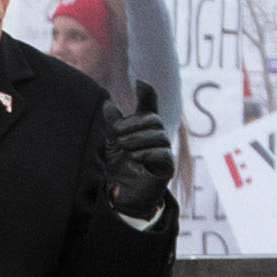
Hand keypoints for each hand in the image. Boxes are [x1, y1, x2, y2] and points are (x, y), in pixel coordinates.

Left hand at [93, 83, 173, 218]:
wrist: (121, 194)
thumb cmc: (119, 166)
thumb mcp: (112, 142)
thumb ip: (114, 124)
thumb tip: (108, 103)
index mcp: (144, 128)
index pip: (150, 106)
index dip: (147, 93)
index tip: (140, 82)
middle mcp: (158, 136)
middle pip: (153, 119)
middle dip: (132, 125)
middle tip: (116, 138)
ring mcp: (165, 151)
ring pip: (157, 135)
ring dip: (136, 140)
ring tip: (124, 150)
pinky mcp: (167, 167)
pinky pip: (161, 153)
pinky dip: (146, 154)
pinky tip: (135, 158)